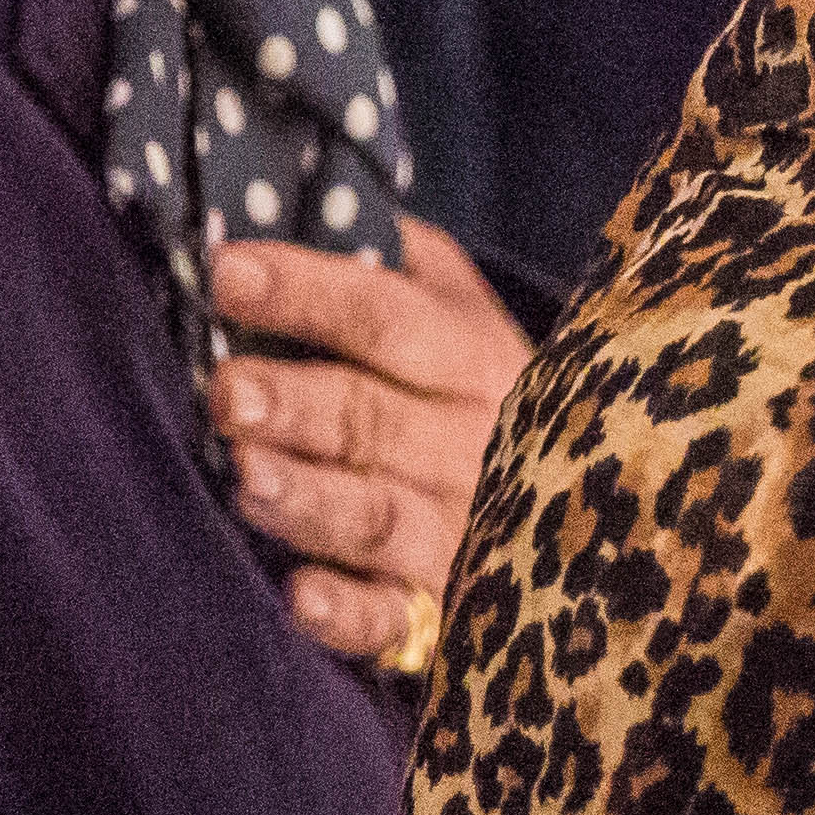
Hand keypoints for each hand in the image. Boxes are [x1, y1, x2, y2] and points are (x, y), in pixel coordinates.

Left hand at [205, 218, 526, 663]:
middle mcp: (472, 442)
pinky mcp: (444, 615)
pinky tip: (301, 599)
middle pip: (374, 418)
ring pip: (379, 516)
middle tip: (227, 391)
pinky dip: (351, 614)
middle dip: (300, 403)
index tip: (226, 272)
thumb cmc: (470, 391)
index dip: (306, 291)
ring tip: (248, 481)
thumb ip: (387, 261)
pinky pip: (396, 621)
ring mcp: (461, 531)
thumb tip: (278, 192)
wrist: (588, 508)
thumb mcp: (454, 309)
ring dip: (314, 500)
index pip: (383, 315)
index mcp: (469, 355)